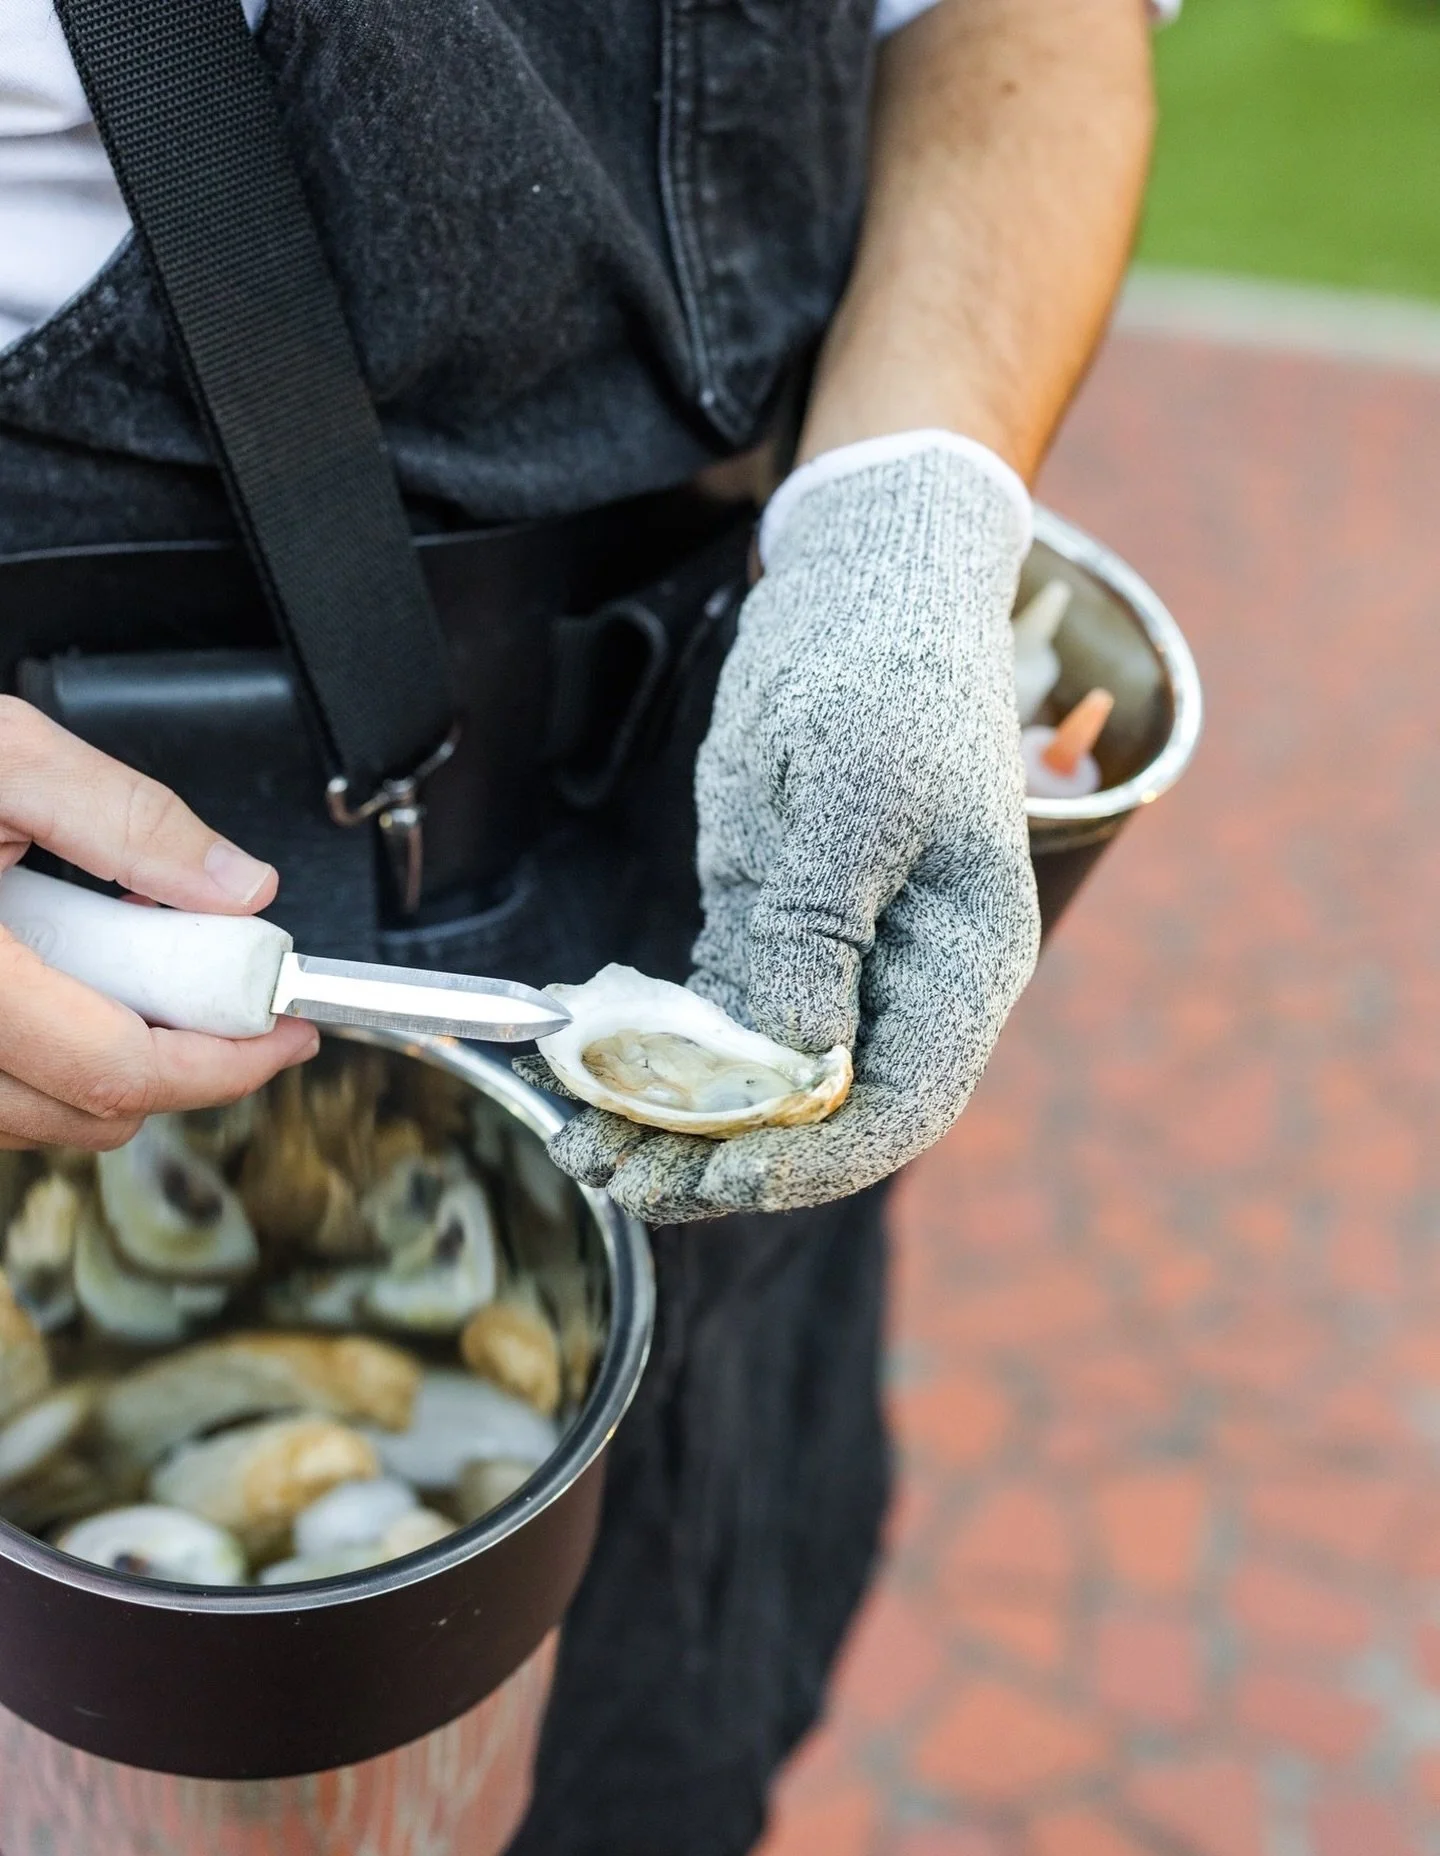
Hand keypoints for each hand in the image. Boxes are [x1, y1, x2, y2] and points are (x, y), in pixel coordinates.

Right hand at [0, 698, 316, 1149]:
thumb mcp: (0, 756)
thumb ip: (125, 819)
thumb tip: (236, 887)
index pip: (115, 1068)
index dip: (224, 1060)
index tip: (286, 1029)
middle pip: (90, 1112)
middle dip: (183, 1061)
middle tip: (227, 989)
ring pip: (41, 1120)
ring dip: (115, 1065)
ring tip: (129, 965)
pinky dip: (52, 1061)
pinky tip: (64, 982)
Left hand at [520, 436, 1040, 1222]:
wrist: (868, 576)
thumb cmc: (876, 667)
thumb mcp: (848, 792)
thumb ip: (816, 935)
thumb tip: (783, 1065)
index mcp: (966, 956)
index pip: (903, 1105)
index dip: (810, 1159)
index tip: (713, 1175)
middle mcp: (915, 979)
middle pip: (829, 1113)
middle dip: (725, 1159)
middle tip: (612, 1172)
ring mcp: (850, 959)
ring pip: (771, 1083)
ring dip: (681, 1123)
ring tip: (585, 1144)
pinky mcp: (787, 930)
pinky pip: (732, 1025)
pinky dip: (671, 1061)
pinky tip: (601, 1078)